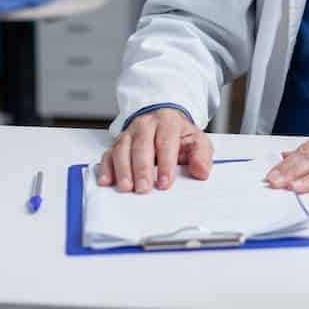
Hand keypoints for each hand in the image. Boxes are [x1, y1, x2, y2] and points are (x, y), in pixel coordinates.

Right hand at [96, 108, 212, 192]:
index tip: (165, 183)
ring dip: (122, 170)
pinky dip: (106, 168)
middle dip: (142, 169)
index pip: (166, 142)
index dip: (165, 163)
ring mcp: (129, 133)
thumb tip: (201, 171)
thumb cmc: (179, 134)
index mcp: (168, 122)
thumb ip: (202, 155)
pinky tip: (106, 181)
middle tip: (143, 189)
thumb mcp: (197, 140)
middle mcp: (146, 125)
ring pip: (122, 149)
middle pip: (141, 146)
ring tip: (126, 188)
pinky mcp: (117, 143)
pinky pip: (107, 154)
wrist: (164, 119)